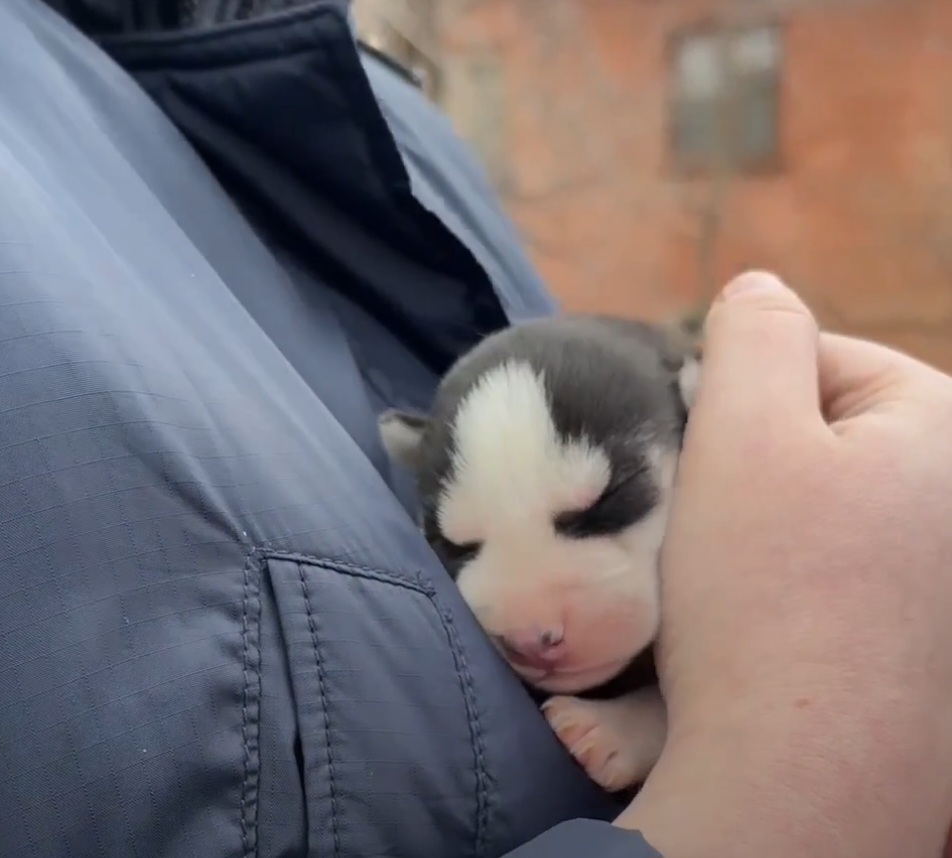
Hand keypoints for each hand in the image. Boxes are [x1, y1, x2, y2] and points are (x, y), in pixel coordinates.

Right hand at [615, 271, 951, 857]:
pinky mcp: (915, 640)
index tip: (688, 454)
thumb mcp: (744, 430)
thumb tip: (758, 290)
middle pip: (820, 434)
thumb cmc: (769, 599)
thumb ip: (751, 332)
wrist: (800, 781)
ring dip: (759, 523)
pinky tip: (758, 622)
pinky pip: (833, 571)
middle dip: (748, 461)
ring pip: (820, 505)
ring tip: (726, 578)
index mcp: (940, 427)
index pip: (815, 357)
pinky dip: (787, 581)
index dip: (730, 394)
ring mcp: (939, 577)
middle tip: (702, 520)